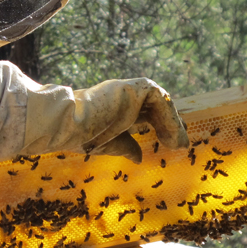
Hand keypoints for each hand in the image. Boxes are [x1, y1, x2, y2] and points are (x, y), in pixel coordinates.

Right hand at [22, 77, 188, 162]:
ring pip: (160, 100)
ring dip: (172, 122)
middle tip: (182, 142)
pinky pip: (160, 99)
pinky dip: (168, 118)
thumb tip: (139, 158)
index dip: (161, 126)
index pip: (146, 113)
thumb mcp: (108, 144)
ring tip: (178, 143)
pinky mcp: (132, 89)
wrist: (65, 125)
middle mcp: (124, 96)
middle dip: (172, 122)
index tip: (171, 143)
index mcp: (117, 107)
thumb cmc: (79, 135)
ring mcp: (128, 90)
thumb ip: (125, 146)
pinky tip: (171, 138)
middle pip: (156, 105)